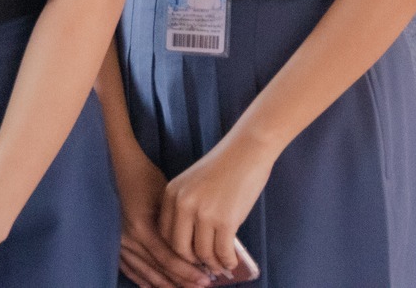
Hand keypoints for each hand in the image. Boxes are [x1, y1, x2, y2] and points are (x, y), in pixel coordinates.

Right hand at [112, 147, 207, 287]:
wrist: (122, 170)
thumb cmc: (147, 179)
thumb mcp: (165, 196)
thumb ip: (177, 222)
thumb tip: (199, 244)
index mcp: (142, 227)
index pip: (167, 257)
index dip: (186, 271)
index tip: (205, 279)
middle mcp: (129, 239)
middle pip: (157, 269)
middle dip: (180, 281)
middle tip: (201, 287)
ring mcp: (121, 244)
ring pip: (145, 273)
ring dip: (165, 284)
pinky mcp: (117, 244)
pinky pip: (130, 269)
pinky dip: (144, 280)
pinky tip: (155, 287)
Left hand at [158, 131, 275, 278]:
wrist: (250, 147)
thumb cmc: (227, 162)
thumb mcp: (195, 182)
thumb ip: (188, 206)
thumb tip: (193, 241)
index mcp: (172, 193)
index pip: (165, 233)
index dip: (177, 250)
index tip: (189, 256)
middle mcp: (183, 205)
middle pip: (180, 248)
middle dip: (192, 261)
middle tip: (203, 266)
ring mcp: (204, 213)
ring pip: (203, 253)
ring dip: (213, 264)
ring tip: (220, 266)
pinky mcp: (226, 221)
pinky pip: (223, 251)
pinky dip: (227, 261)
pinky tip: (231, 262)